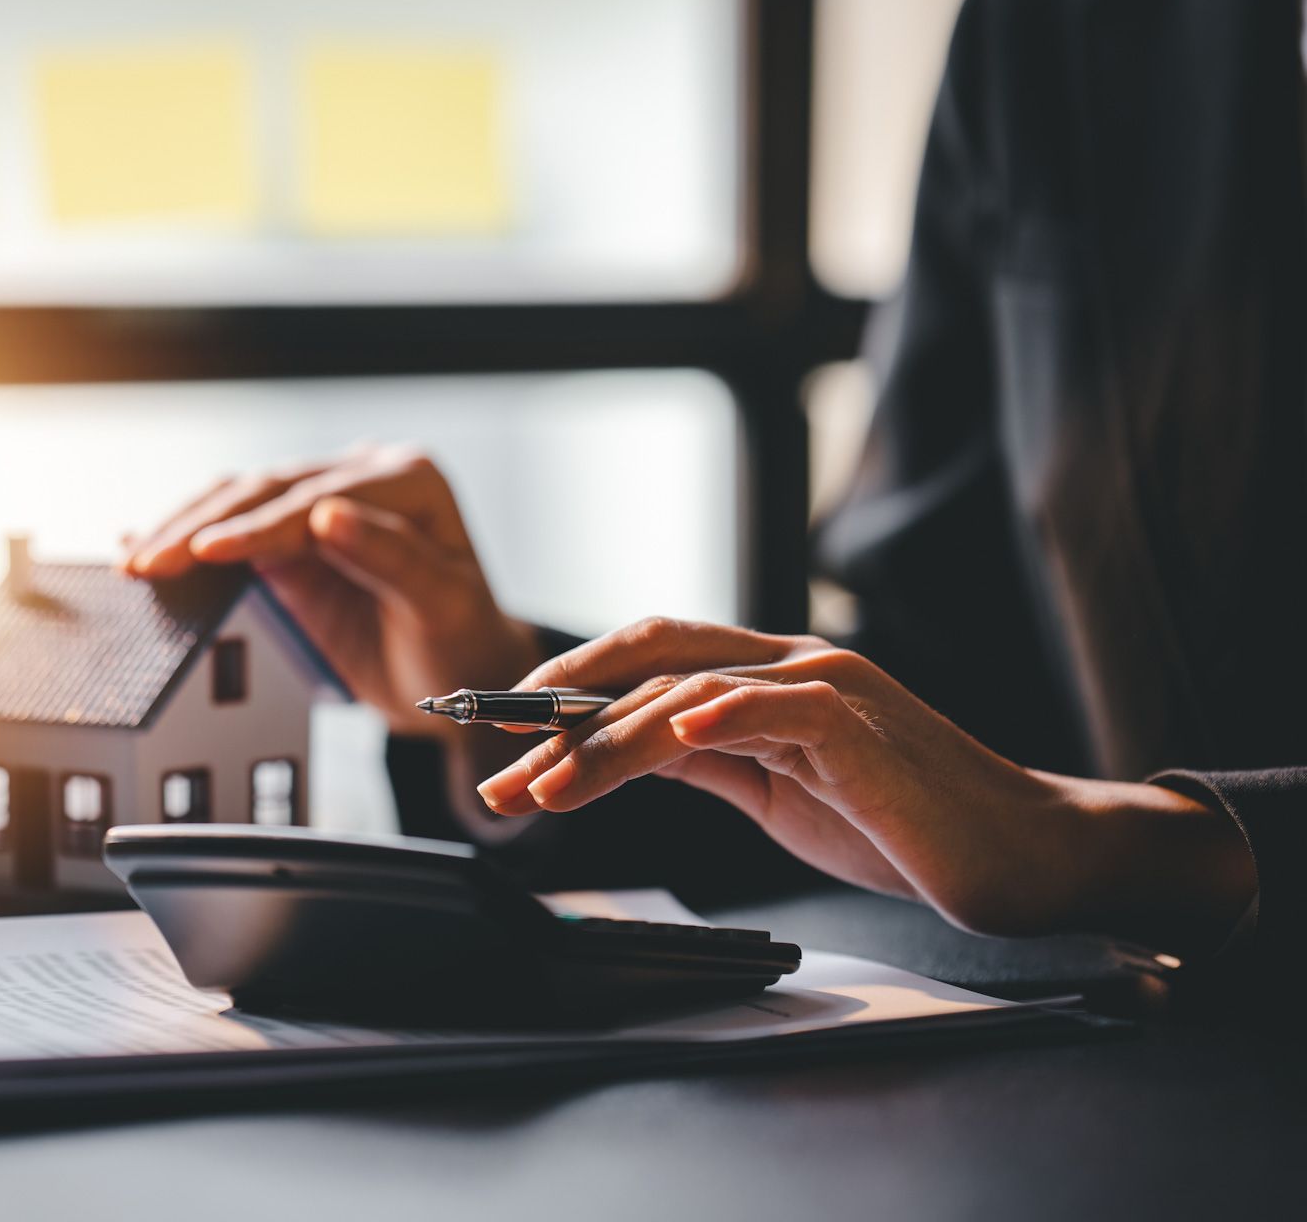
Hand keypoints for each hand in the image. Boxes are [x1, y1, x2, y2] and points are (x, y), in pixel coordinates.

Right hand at [121, 445, 542, 733]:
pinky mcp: (292, 536)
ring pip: (238, 501)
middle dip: (200, 527)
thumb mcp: (443, 606)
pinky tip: (137, 541)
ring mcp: (322, 500)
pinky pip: (232, 527)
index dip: (257, 525)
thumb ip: (393, 558)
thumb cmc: (462, 641)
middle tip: (148, 562)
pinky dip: (187, 538)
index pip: (317, 498)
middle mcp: (363, 475)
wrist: (458, 671)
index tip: (206, 550)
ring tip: (134, 560)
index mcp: (409, 478)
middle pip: (267, 490)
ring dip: (182, 530)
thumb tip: (328, 514)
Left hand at [476, 617, 1255, 950]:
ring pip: (688, 688)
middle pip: (647, 665)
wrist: (1022, 854)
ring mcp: (826, 687)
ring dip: (605, 740)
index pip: (643, 663)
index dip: (564, 692)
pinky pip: (778, 705)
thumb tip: (625, 748)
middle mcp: (787, 664)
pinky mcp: (862, 725)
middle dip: (557, 719)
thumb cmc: (902, 823)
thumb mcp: (775, 790)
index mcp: (764, 676)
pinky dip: (721, 711)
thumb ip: (706, 759)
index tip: (499, 737)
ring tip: (544, 787)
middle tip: (494, 776)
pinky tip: (670, 731)